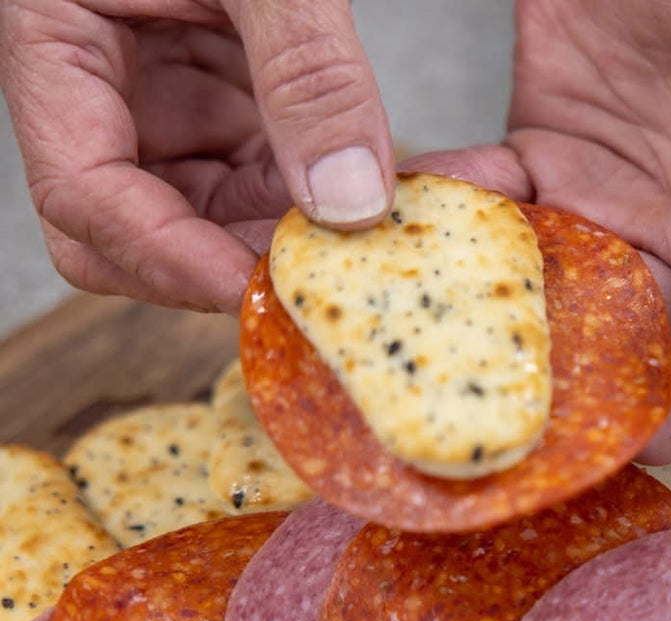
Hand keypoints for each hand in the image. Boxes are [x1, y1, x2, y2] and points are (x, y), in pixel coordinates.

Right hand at [0, 0, 394, 312]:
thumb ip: (306, 71)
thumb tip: (350, 203)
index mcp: (54, 41)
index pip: (83, 196)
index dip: (166, 257)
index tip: (259, 285)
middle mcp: (100, 86)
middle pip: (137, 229)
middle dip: (226, 261)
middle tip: (326, 281)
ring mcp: (161, 95)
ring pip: (206, 214)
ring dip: (282, 235)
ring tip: (368, 243)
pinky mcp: (220, 93)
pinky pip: (258, 172)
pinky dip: (312, 194)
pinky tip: (373, 199)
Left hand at [408, 0, 670, 460]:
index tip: (625, 436)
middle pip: (629, 366)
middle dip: (561, 405)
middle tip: (482, 421)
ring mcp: (615, 203)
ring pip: (547, 302)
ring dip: (489, 324)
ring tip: (418, 334)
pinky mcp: (549, 147)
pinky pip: (493, 209)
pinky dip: (450, 219)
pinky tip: (407, 217)